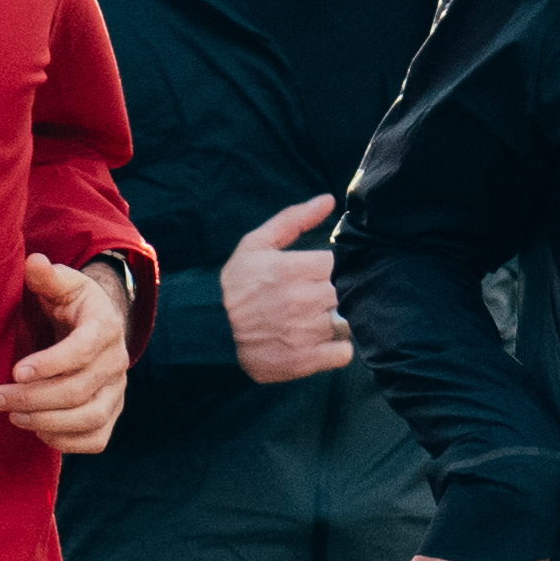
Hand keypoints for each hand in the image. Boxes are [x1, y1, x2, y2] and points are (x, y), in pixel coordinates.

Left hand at [0, 254, 134, 458]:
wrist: (95, 328)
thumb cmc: (71, 304)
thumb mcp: (61, 284)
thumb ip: (46, 276)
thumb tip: (34, 263)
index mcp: (105, 327)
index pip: (83, 350)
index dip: (51, 363)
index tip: (16, 371)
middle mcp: (117, 362)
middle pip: (79, 390)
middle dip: (33, 397)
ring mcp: (116, 392)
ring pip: (90, 418)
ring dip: (47, 421)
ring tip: (12, 416)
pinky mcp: (111, 414)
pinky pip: (96, 439)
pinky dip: (67, 442)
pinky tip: (37, 431)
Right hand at [221, 193, 353, 383]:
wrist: (211, 334)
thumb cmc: (237, 288)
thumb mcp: (254, 246)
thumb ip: (292, 220)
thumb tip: (329, 200)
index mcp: (290, 269)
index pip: (338, 263)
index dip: (334, 267)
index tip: (321, 273)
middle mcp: (301, 300)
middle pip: (346, 291)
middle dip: (337, 291)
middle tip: (320, 295)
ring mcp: (305, 332)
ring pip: (348, 320)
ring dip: (339, 318)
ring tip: (318, 317)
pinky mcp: (307, 360)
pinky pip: (344, 352)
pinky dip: (338, 348)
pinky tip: (323, 341)